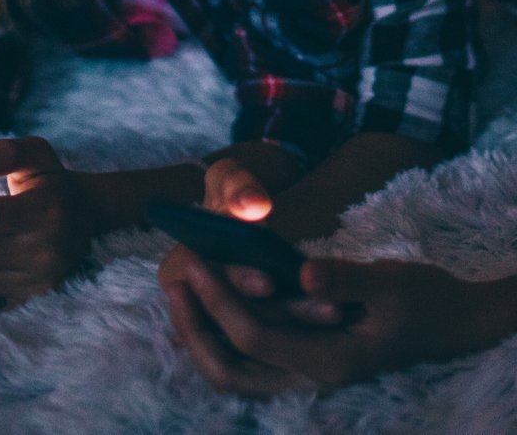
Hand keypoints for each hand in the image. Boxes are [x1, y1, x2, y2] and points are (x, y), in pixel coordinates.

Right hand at [156, 156, 337, 317]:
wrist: (248, 209)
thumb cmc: (234, 193)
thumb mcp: (229, 179)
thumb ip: (237, 187)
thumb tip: (252, 205)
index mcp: (177, 271)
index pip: (207, 285)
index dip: (237, 283)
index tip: (269, 282)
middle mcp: (200, 306)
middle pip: (239, 318)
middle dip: (281, 311)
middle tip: (323, 305)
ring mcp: (228, 323)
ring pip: (264, 333)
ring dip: (299, 322)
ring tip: (337, 310)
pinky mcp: (257, 328)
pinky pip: (281, 337)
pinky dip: (306, 325)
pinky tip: (338, 312)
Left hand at [166, 254, 494, 395]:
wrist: (455, 323)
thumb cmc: (427, 298)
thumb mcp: (392, 282)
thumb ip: (346, 279)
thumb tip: (302, 274)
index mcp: (331, 361)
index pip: (255, 337)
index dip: (219, 301)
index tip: (195, 264)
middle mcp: (311, 377)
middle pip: (230, 371)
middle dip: (195, 329)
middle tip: (175, 282)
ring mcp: (307, 374)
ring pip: (234, 372)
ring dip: (202, 334)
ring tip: (184, 288)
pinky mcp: (306, 362)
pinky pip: (249, 359)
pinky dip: (222, 333)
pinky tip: (213, 296)